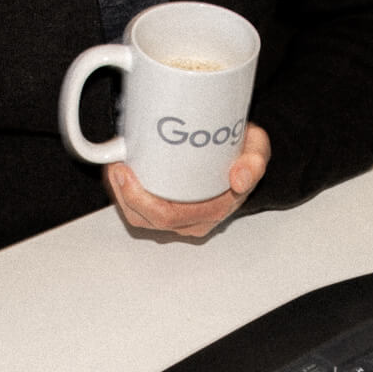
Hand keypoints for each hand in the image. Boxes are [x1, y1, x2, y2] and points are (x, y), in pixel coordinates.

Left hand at [105, 124, 269, 238]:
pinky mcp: (167, 210)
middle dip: (124, 194)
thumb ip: (254, 162)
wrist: (244, 158)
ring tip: (115, 169)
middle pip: (147, 219)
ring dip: (121, 196)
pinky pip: (140, 212)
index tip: (127, 171)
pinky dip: (126, 195)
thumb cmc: (245, 156)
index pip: (167, 215)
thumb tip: (239, 178)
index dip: (139, 197)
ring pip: (140, 218)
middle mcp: (192, 221)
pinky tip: (120, 176)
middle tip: (116, 166)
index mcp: (211, 211)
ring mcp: (179, 218)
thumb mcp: (257, 150)